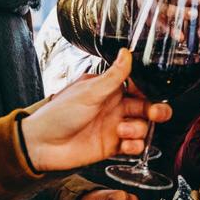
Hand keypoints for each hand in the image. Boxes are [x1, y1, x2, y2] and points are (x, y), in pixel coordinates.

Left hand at [22, 48, 171, 170]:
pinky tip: (124, 145)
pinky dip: (134, 146)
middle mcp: (115, 107)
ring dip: (138, 129)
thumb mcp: (89, 92)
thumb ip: (113, 77)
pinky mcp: (112, 146)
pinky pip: (134, 146)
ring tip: (121, 131)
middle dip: (156, 111)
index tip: (154, 92)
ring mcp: (114, 127)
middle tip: (155, 114)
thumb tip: (127, 52)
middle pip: (147, 107)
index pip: (139, 86)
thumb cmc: (60, 113)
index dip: (150, 90)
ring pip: (142, 127)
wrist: (42, 144)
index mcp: (109, 90)